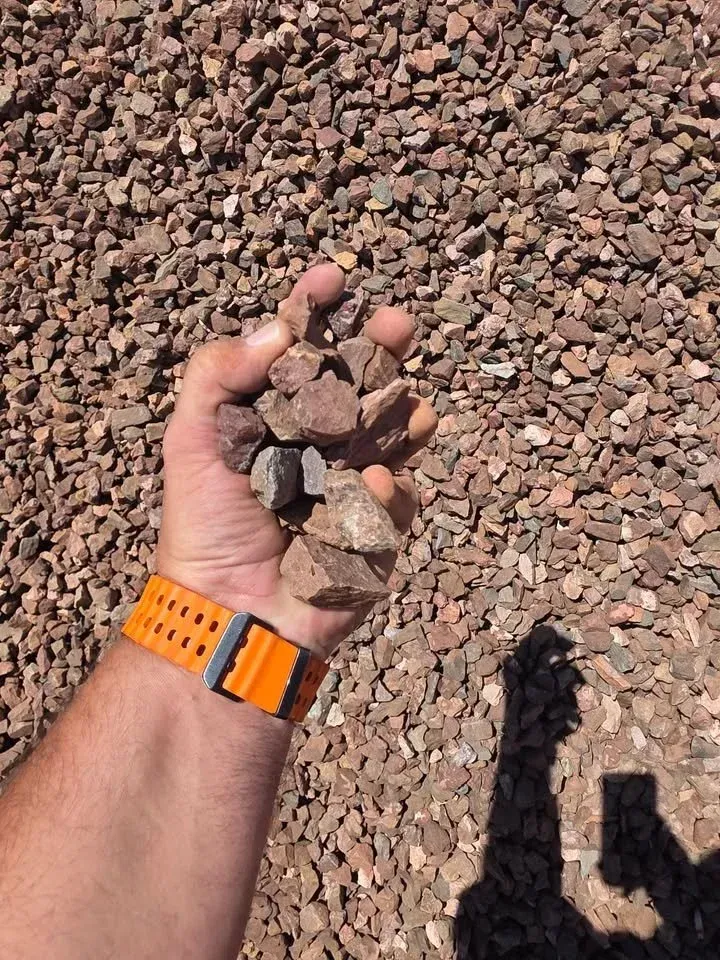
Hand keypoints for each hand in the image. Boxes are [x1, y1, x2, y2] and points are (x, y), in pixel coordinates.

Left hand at [156, 265, 436, 659]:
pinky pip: (398, 496)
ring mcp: (352, 484)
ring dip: (403, 413)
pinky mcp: (377, 529)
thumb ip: (219, 374)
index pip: (303, 354)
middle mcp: (318, 443)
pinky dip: (386, 489)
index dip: (319, 312)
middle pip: (363, 383)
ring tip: (407, 407)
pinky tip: (369, 485)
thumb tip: (279, 327)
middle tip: (396, 325)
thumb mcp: (191, 440)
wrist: (229, 610)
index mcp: (275, 417)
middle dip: (383, 349)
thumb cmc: (205, 524)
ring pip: (396, 433)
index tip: (333, 276)